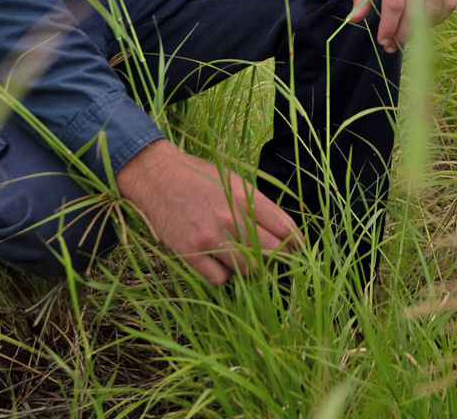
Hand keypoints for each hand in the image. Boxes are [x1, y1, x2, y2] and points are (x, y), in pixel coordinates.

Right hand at [116, 139, 298, 284]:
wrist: (158, 177)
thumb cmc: (199, 178)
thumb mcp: (234, 181)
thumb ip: (257, 205)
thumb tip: (283, 231)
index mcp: (246, 198)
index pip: (285, 228)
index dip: (297, 243)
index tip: (299, 250)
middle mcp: (231, 218)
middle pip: (272, 253)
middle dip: (278, 260)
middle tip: (273, 260)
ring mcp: (210, 237)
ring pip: (249, 270)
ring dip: (251, 269)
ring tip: (245, 261)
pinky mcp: (190, 253)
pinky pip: (219, 279)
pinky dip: (223, 276)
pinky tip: (219, 264)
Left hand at [351, 0, 456, 51]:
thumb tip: (354, 20)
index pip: (395, 5)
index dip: (389, 28)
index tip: (383, 40)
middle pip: (417, 12)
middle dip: (404, 34)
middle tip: (393, 43)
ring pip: (435, 11)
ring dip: (421, 29)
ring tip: (408, 30)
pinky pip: (450, 4)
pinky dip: (438, 17)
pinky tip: (424, 19)